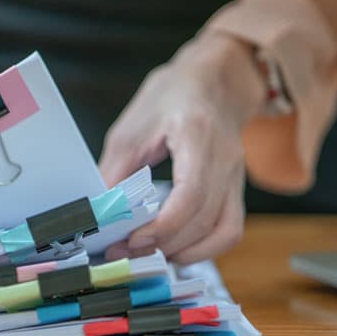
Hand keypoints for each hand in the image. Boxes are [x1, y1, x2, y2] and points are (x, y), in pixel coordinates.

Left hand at [99, 35, 264, 263]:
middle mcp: (225, 157)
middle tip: (126, 253)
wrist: (213, 80)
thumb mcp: (132, 128)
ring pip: (224, 231)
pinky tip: (177, 249)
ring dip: (187, 252)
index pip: (191, 193)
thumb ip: (116, 171)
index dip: (163, 226)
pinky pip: (230, 229)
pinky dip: (205, 248)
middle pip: (204, 219)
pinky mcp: (236, 188)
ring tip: (150, 255)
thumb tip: (100, 214)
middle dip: (164, 244)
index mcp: (197, 134)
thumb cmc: (171, 97)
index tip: (132, 239)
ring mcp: (236, 175)